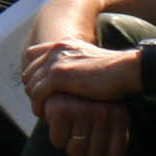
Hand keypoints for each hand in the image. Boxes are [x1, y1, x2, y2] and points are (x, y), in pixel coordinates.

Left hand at [22, 34, 139, 110]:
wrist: (126, 70)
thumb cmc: (115, 72)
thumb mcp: (90, 63)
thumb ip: (76, 65)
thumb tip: (69, 78)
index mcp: (64, 43)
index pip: (33, 54)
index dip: (33, 72)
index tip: (39, 87)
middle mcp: (57, 48)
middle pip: (29, 69)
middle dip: (31, 86)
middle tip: (39, 101)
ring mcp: (57, 61)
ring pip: (30, 82)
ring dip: (33, 98)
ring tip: (41, 109)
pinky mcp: (59, 76)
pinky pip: (37, 93)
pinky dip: (37, 104)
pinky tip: (43, 113)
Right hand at [34, 90, 131, 155]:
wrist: (65, 77)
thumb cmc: (89, 105)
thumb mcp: (106, 123)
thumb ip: (109, 151)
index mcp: (119, 114)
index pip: (115, 153)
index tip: (99, 145)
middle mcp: (103, 112)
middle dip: (85, 150)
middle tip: (81, 135)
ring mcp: (82, 110)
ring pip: (76, 151)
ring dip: (70, 146)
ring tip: (70, 129)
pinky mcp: (61, 109)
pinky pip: (58, 142)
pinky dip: (56, 137)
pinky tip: (59, 123)